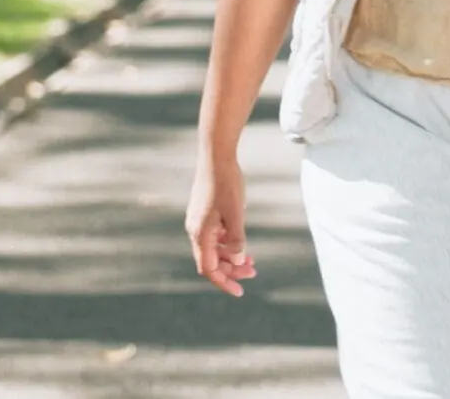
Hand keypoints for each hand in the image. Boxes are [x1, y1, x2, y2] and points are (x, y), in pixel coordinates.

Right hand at [185, 159, 256, 295]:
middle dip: (231, 269)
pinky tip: (241, 243)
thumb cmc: (226, 184)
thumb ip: (236, 239)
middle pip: (211, 260)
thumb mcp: (236, 214)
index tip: (240, 291)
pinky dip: (227, 243)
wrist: (216, 156)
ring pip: (213, 248)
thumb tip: (236, 260)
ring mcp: (199, 221)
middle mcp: (195, 230)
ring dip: (231, 257)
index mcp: (200, 233)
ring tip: (252, 260)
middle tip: (254, 272)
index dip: (224, 282)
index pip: (209, 269)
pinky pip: (214, 236)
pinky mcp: (204, 213)